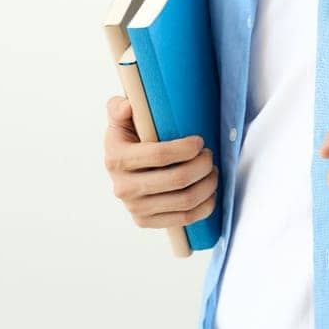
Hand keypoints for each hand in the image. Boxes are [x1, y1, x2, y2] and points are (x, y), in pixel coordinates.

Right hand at [104, 96, 217, 229]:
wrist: (122, 168)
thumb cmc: (128, 138)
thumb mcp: (120, 119)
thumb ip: (118, 108)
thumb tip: (126, 106)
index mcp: (116, 159)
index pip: (158, 156)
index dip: (185, 149)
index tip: (200, 141)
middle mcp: (123, 187)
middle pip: (177, 179)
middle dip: (202, 165)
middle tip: (210, 155)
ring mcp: (135, 208)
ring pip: (184, 200)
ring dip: (207, 185)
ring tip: (212, 171)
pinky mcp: (146, 222)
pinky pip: (183, 219)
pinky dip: (204, 206)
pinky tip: (210, 193)